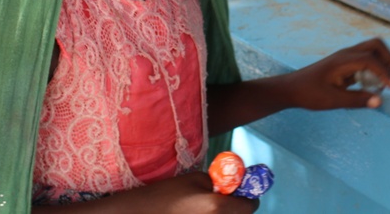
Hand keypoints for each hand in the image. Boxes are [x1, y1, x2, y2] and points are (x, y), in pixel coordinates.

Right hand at [131, 172, 259, 213]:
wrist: (139, 213)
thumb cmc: (166, 194)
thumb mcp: (196, 179)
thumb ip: (220, 184)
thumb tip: (233, 191)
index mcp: (218, 208)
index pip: (249, 207)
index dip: (248, 199)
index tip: (243, 196)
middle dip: (237, 211)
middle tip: (227, 203)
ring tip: (206, 210)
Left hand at [284, 37, 389, 110]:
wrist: (292, 88)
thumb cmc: (310, 94)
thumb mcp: (333, 100)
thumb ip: (357, 100)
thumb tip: (380, 101)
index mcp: (343, 60)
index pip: (371, 59)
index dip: (384, 72)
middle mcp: (347, 54)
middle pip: (377, 45)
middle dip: (389, 61)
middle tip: (389, 82)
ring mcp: (347, 57)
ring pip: (373, 49)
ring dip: (383, 63)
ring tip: (381, 84)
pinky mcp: (346, 63)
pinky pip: (367, 59)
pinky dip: (375, 69)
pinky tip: (370, 86)